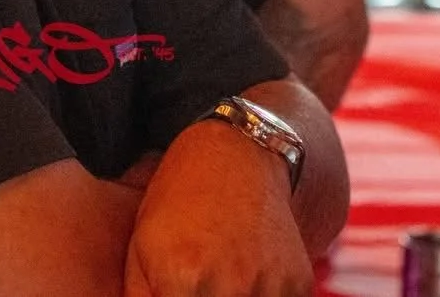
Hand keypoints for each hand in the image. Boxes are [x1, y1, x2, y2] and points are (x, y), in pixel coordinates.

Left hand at [126, 121, 313, 295]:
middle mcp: (231, 288)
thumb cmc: (179, 199)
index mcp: (183, 279)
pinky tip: (247, 275)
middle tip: (194, 282)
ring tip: (220, 276)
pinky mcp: (298, 283)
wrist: (239, 155)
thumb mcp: (141, 246)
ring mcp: (269, 287)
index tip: (173, 290)